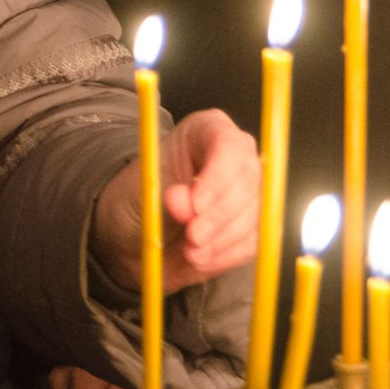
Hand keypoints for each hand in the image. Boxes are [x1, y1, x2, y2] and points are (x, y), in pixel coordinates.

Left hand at [90, 108, 258, 295]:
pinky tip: (202, 258)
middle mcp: (236, 156)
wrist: (134, 234)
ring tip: (190, 252)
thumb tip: (186, 206)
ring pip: (255, 215)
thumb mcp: (142, 190)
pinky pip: (255, 242)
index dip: (217, 177)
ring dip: (222, 239)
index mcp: (207, 130)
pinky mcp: (254, 225)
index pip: (227, 146)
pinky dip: (228, 255)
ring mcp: (250, 191)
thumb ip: (166, 195)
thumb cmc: (137, 199)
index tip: (197, 205)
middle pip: (248, 181)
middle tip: (192, 237)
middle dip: (220, 215)